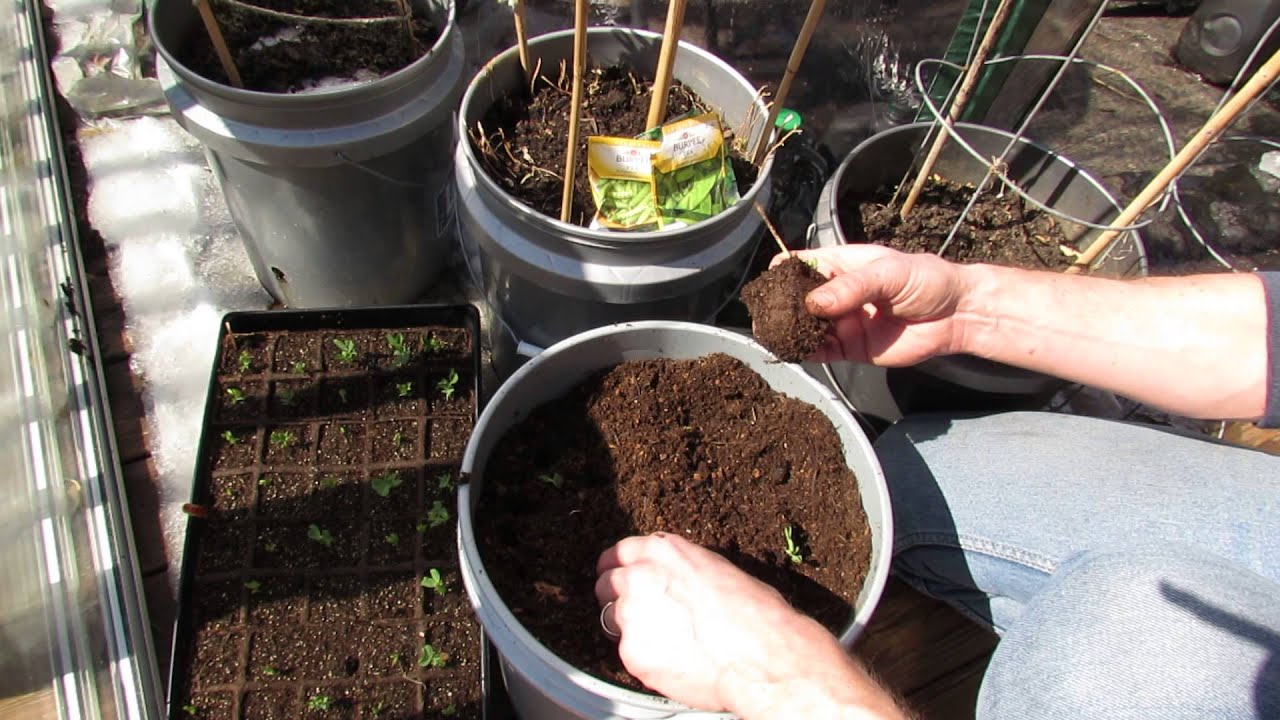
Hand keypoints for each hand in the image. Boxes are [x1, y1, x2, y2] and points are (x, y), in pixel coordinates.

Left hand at [595, 533, 903, 718]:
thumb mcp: (717, 571)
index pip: (620, 552)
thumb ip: (682, 571)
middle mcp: (640, 577)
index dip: (618, 566)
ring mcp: (632, 615)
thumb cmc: (755, 613)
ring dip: (629, 626)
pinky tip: (671, 660)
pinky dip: (643, 657)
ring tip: (662, 639)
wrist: (761, 654)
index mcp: (664, 551)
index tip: (616, 575)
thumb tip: (674, 583)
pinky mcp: (632, 652)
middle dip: (617, 596)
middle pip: (607, 583)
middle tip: (638, 612)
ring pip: (611, 618)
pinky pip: (627, 652)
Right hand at [777, 245, 971, 365]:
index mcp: (842, 265)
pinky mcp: (850, 347)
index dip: (783, 272)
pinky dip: (806, 351)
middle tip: (765, 315)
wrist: (956, 315)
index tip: (770, 284)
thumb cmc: (926, 281)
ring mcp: (842, 321)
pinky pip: (821, 351)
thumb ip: (852, 288)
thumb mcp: (889, 273)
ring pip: (805, 326)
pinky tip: (793, 351)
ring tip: (772, 334)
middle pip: (797, 299)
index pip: (802, 264)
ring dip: (789, 330)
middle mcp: (836, 293)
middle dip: (780, 306)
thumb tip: (813, 303)